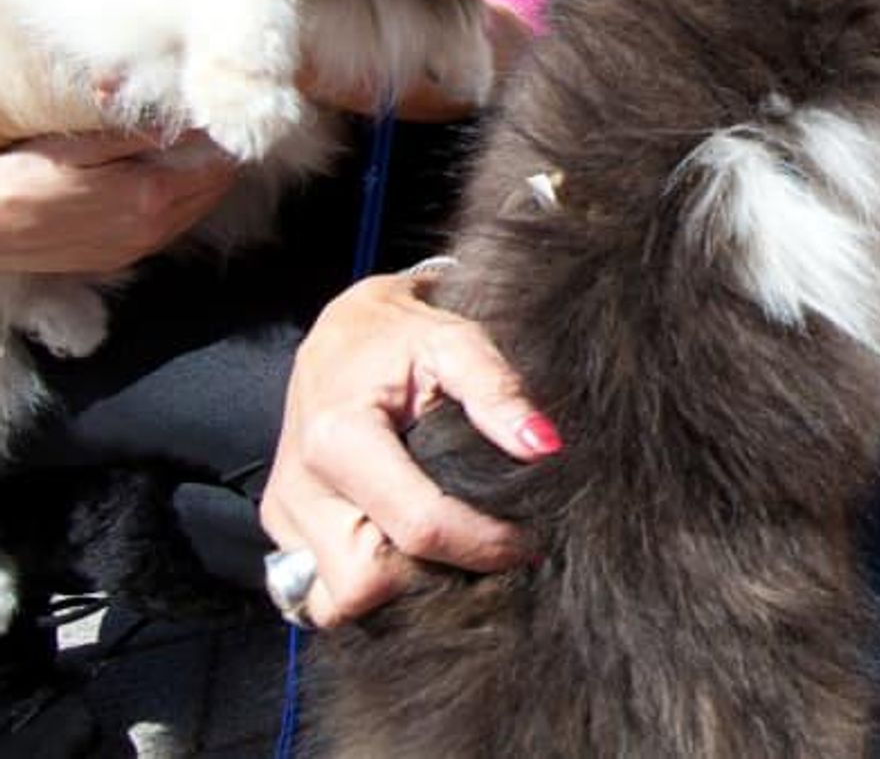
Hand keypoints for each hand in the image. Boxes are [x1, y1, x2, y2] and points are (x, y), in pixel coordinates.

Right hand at [0, 131, 237, 275]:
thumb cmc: (27, 178)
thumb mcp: (84, 145)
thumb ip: (139, 134)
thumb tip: (184, 119)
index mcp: (152, 195)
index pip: (218, 166)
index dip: (226, 141)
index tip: (224, 120)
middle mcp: (154, 227)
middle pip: (215, 191)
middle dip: (220, 161)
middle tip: (214, 134)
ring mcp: (139, 247)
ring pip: (196, 212)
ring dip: (202, 185)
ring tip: (192, 155)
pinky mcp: (122, 259)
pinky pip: (170, 229)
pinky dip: (179, 206)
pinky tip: (162, 186)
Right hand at [259, 272, 561, 626]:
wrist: (344, 329)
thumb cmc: (403, 335)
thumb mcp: (457, 341)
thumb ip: (499, 391)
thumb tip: (545, 447)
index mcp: (338, 437)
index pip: (418, 529)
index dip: (483, 546)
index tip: (528, 541)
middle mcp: (300, 486)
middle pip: (366, 584)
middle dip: (432, 578)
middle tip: (483, 545)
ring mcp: (283, 514)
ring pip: (336, 602)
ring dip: (396, 590)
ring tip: (446, 546)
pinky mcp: (281, 530)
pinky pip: (321, 591)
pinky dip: (369, 584)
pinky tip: (408, 548)